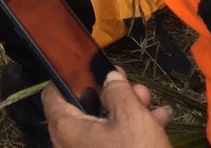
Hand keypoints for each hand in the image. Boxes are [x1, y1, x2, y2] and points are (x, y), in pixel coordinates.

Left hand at [43, 71, 171, 147]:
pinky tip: (157, 122)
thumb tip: (109, 79)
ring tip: (151, 104)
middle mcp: (68, 144)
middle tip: (134, 87)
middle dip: (112, 95)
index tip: (92, 69)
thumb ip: (118, 92)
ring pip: (102, 126)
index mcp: (66, 128)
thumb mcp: (133, 118)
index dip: (71, 77)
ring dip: (127, 111)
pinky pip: (111, 143)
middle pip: (84, 108)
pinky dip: (130, 132)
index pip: (53, 93)